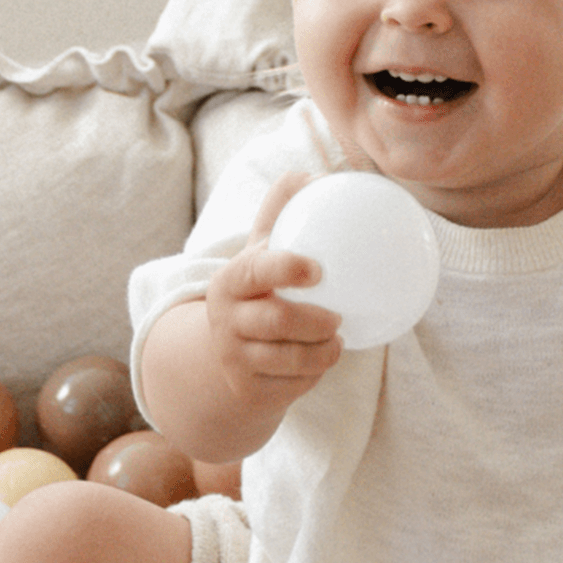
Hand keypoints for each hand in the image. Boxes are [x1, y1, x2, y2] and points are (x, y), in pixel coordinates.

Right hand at [204, 172, 343, 413]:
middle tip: (338, 317)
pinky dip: (315, 374)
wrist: (225, 356)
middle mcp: (225, 320)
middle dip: (314, 322)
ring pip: (290, 359)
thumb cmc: (256, 291)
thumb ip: (282, 210)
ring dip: (323, 352)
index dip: (285, 268)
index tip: (318, 270)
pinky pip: (294, 385)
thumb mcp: (259, 252)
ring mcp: (235, 358)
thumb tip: (313, 173)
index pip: (255, 271)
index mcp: (229, 281)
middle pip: (276, 322)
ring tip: (337, 340)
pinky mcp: (249, 389)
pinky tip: (322, 361)